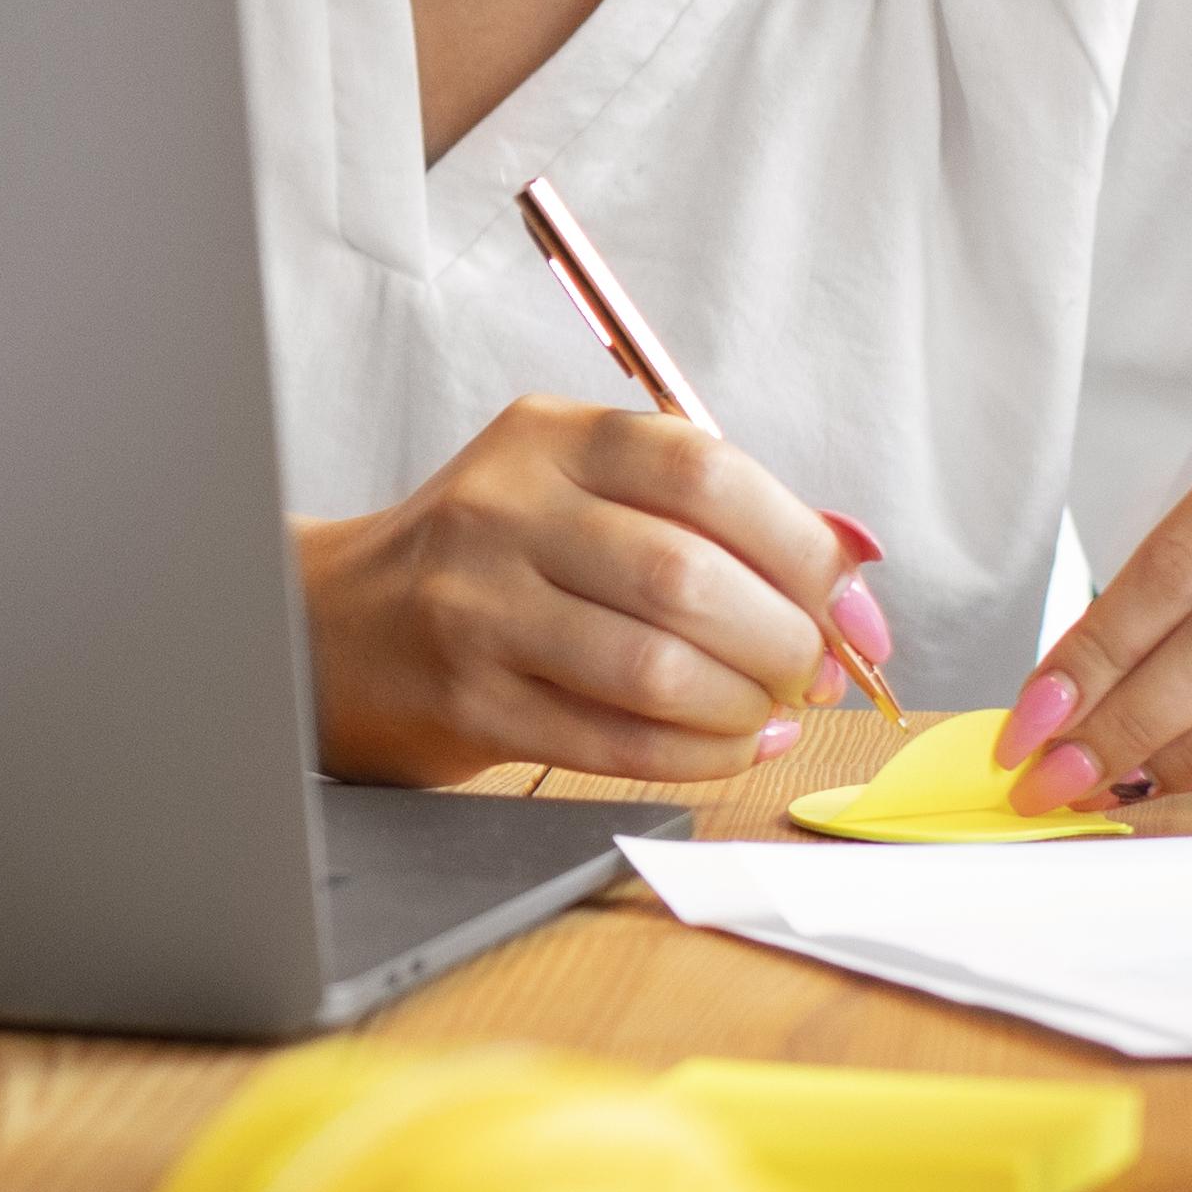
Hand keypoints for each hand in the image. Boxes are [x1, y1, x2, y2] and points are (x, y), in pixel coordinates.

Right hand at [295, 397, 874, 784]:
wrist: (338, 626)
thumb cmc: (489, 560)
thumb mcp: (580, 491)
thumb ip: (708, 515)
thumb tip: (853, 561)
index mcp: (552, 438)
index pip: (705, 472)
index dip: (803, 547)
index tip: (851, 606)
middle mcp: (507, 511)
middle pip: (688, 578)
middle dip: (782, 641)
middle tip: (808, 671)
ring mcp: (480, 608)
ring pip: (655, 668)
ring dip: (741, 704)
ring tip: (765, 710)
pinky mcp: (470, 701)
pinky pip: (615, 742)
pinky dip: (698, 753)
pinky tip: (726, 743)